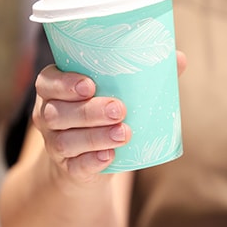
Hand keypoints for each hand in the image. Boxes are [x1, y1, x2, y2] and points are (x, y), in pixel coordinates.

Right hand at [31, 51, 187, 184]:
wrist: (86, 162)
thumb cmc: (104, 115)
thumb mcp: (116, 93)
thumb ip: (143, 75)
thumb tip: (179, 58)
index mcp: (54, 89)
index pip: (48, 82)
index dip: (65, 83)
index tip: (90, 85)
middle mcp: (47, 115)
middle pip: (57, 112)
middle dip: (89, 111)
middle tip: (119, 109)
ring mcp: (54, 144)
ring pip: (65, 141)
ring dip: (95, 137)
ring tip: (123, 133)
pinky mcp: (67, 169)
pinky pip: (74, 166)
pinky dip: (92, 162)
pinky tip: (109, 157)